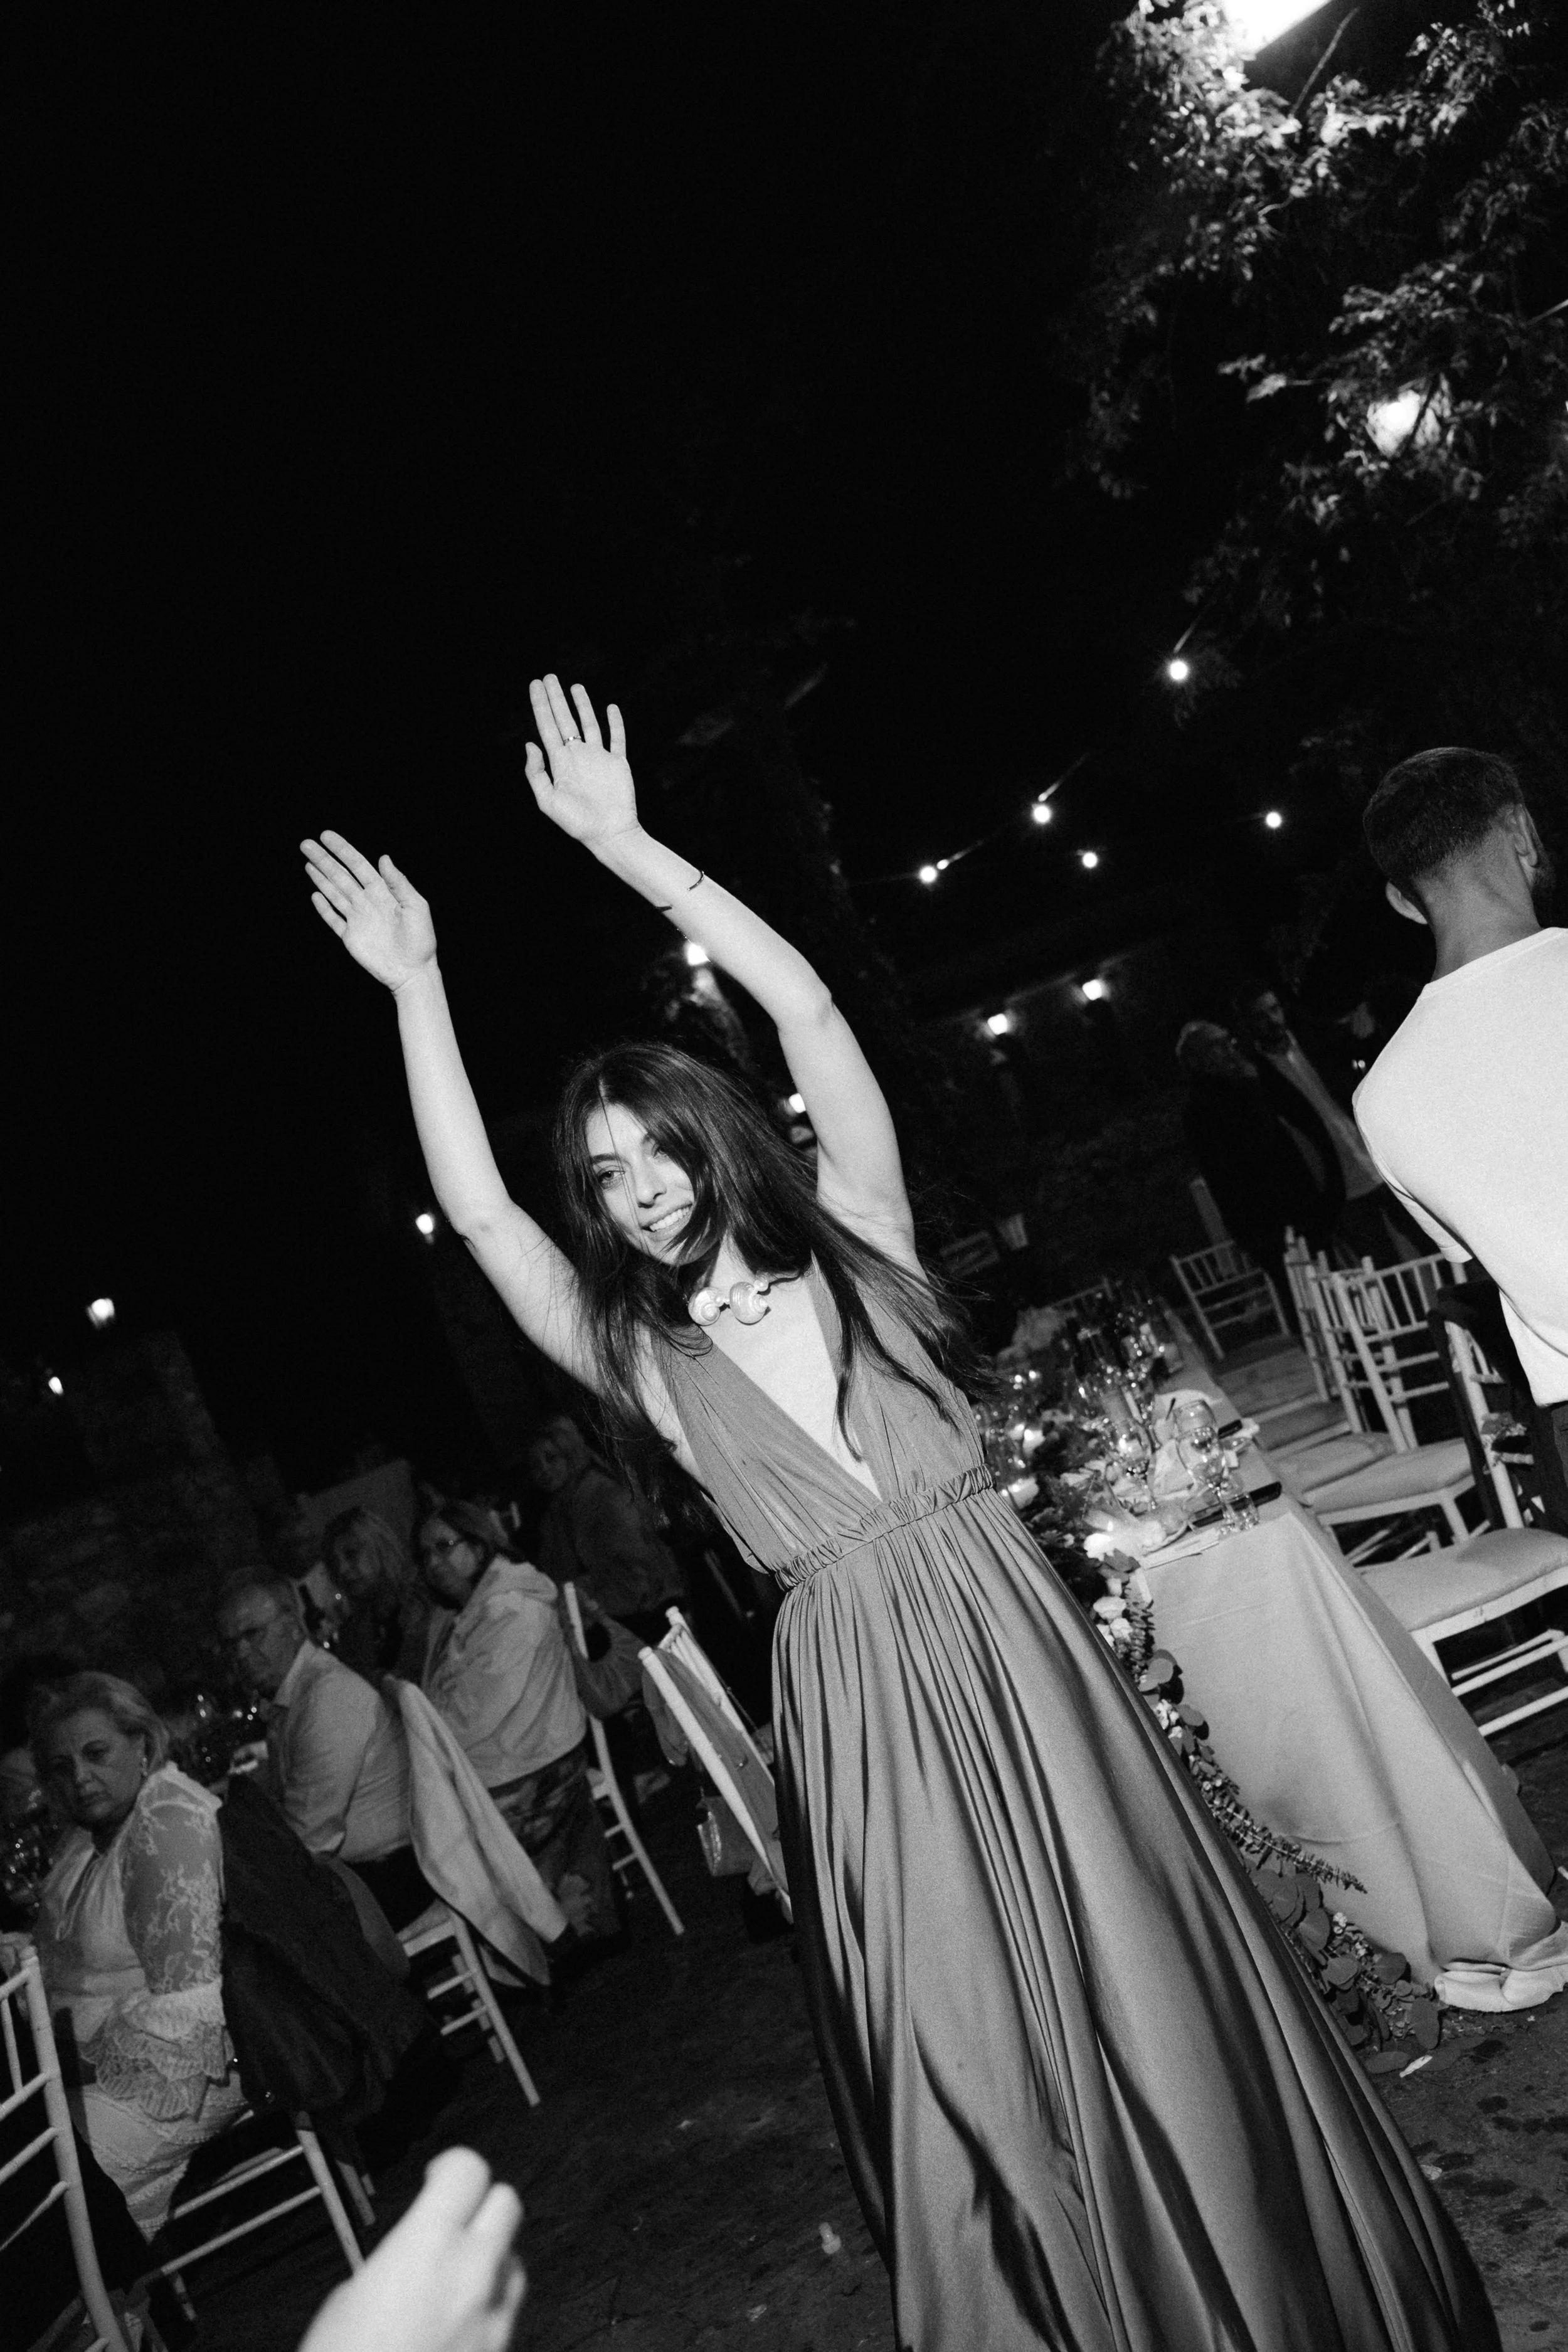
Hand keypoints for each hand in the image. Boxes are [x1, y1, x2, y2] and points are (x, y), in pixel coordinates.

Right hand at [299, 2146, 524, 2351]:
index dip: (451, 2165)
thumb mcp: (348, 2299)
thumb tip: (414, 2252)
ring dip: (490, 2258)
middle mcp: (473, 2276)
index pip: (467, 2168)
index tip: (439, 2174)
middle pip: (506, 2203)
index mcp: (428, 2248)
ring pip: (514, 2260)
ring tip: (450, 2277)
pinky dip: (487, 2308)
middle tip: (449, 2218)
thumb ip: (397, 2260)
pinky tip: (454, 2326)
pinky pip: (507, 2314)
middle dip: (479, 2204)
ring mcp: (494, 2320)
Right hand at [302, 832, 437, 991]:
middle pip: (341, 876)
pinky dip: (323, 908)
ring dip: (320, 878)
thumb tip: (383, 857)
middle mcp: (367, 902)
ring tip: (307, 862)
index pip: (358, 865)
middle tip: (306, 843)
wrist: (413, 972)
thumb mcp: (416, 907)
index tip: (326, 836)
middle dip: (324, 859)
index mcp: (383, 892)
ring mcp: (357, 919)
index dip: (342, 850)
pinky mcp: (351, 937)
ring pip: (334, 893)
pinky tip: (315, 895)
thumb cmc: (421, 940)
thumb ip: (399, 883)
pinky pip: (333, 920)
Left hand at [525, 675, 638, 848]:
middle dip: (556, 698)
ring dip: (582, 705)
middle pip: (564, 720)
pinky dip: (615, 723)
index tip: (535, 685)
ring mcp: (598, 758)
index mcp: (559, 764)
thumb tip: (529, 744)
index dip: (540, 705)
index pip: (547, 727)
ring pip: (589, 724)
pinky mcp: (618, 763)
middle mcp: (578, 757)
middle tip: (549, 676)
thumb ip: (536, 773)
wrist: (609, 833)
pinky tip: (610, 707)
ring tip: (574, 686)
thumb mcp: (547, 801)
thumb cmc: (577, 823)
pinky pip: (617, 738)